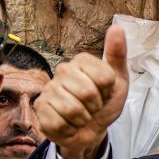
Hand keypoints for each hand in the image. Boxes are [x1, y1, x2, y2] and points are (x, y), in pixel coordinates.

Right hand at [36, 25, 128, 158]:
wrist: (92, 130)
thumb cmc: (104, 104)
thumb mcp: (119, 82)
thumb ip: (117, 56)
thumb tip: (117, 28)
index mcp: (82, 61)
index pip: (104, 77)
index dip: (108, 91)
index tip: (104, 93)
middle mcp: (63, 70)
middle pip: (88, 93)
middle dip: (96, 107)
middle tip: (93, 107)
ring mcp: (49, 89)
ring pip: (73, 110)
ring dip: (83, 120)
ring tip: (82, 116)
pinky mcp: (40, 108)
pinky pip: (59, 123)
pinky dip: (70, 129)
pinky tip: (70, 124)